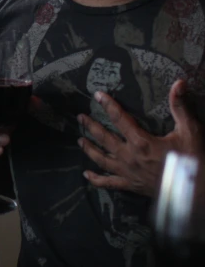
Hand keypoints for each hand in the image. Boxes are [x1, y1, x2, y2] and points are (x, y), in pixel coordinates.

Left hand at [78, 79, 203, 195]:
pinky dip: (96, 180)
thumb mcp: (190, 130)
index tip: (97, 95)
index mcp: (141, 142)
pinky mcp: (131, 186)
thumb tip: (179, 83)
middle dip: (91, 126)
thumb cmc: (193, 159)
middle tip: (80, 117)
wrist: (198, 191)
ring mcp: (128, 173)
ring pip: (102, 159)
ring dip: (89, 149)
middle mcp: (129, 157)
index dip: (108, 105)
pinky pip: (109, 183)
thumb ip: (180, 106)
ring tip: (80, 140)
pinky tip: (86, 175)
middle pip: (104, 138)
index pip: (119, 118)